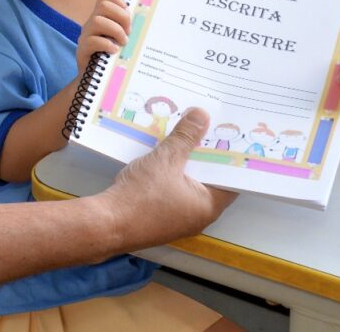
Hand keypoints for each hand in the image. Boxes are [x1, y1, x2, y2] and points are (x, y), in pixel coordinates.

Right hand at [76, 0, 130, 74]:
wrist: (94, 81)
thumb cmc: (111, 59)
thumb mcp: (119, 41)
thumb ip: (126, 30)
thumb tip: (146, 22)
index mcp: (100, 18)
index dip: (118, 2)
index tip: (129, 15)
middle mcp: (91, 24)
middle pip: (103, 5)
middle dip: (121, 16)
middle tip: (129, 32)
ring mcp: (85, 36)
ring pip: (97, 20)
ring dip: (115, 30)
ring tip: (123, 43)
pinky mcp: (82, 50)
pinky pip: (92, 40)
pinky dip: (107, 44)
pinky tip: (115, 51)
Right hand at [102, 108, 236, 249]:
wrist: (108, 224)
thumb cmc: (141, 197)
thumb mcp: (165, 160)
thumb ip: (185, 137)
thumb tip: (202, 116)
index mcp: (209, 205)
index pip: (231, 178)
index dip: (228, 155)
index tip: (226, 134)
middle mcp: (199, 216)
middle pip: (208, 181)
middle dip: (203, 155)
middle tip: (203, 129)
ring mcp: (179, 220)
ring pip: (188, 186)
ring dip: (184, 165)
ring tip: (181, 138)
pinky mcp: (160, 219)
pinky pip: (172, 193)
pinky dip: (170, 176)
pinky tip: (160, 159)